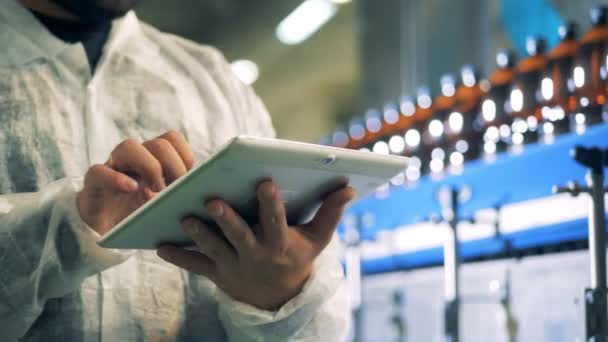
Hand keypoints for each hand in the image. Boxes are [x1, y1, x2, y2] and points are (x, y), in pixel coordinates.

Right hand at [77, 130, 194, 234]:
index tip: (190, 178)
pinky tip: (131, 189)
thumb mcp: (166, 205)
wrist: (108, 235)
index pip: (172, 139)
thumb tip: (203, 192)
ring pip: (129, 148)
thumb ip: (181, 195)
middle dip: (172, 164)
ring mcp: (114, 167)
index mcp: (155, 159)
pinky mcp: (94, 183)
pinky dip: (116, 179)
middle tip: (176, 187)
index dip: (185, 155)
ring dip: (149, 166)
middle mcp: (135, 158)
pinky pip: (100, 171)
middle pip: (158, 144)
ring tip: (156, 190)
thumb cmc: (142, 217)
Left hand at [157, 181, 354, 310]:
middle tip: (213, 201)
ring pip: (213, 249)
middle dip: (227, 220)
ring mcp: (234, 266)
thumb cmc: (297, 257)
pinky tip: (159, 245)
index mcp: (280, 243)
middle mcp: (256, 255)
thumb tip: (349, 187)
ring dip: (198, 234)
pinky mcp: (217, 273)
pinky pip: (195, 265)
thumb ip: (331, 212)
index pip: (276, 222)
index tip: (266, 182)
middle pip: (239, 236)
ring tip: (183, 217)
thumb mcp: (317, 239)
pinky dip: (178, 256)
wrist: (278, 297)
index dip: (271, 204)